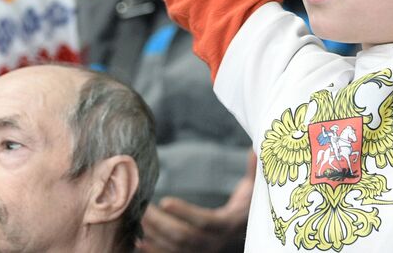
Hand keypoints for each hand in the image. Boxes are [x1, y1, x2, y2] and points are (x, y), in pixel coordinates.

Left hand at [137, 154, 252, 252]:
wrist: (244, 234)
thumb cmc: (247, 207)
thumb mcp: (252, 190)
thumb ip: (253, 172)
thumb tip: (256, 149)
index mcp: (227, 224)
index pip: (205, 221)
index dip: (185, 213)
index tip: (166, 201)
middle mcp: (213, 243)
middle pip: (183, 237)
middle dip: (160, 224)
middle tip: (142, 207)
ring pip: (173, 249)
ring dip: (152, 235)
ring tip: (136, 218)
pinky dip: (153, 251)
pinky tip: (138, 240)